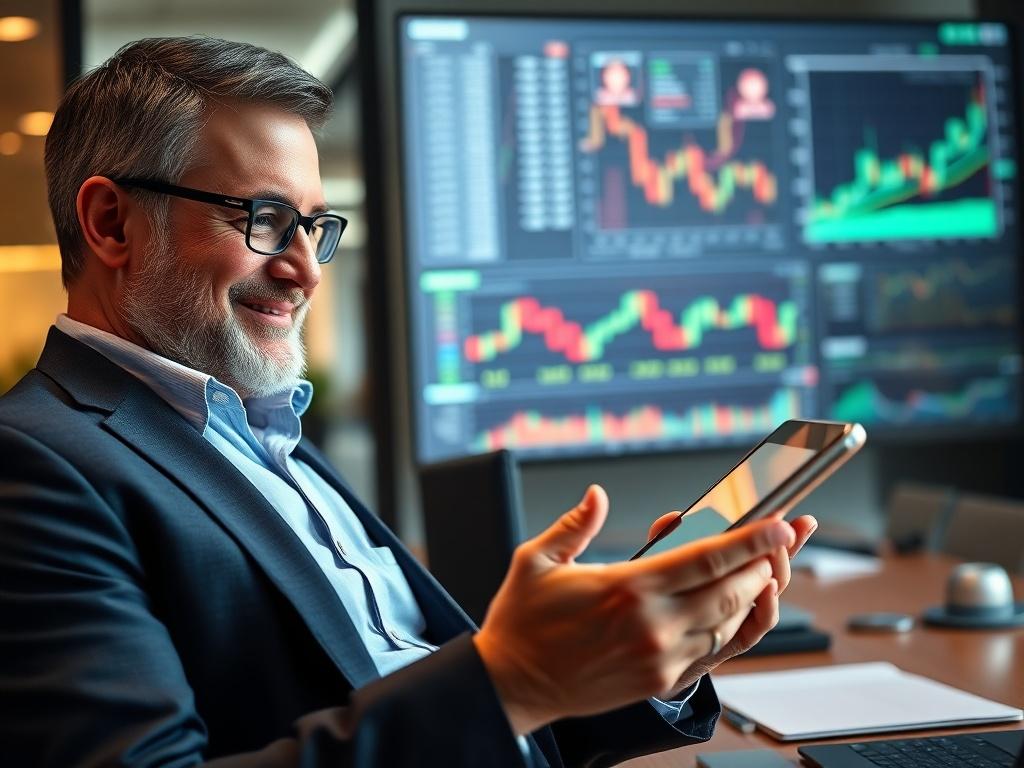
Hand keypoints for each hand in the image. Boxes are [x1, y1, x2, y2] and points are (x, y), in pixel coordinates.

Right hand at [473, 485, 795, 735]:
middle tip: (781, 539)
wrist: (512, 685)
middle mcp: (653, 625)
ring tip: (765, 568)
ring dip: (755, 593)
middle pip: (732, 590)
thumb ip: (574, 524)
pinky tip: (743, 608)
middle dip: (764, 562)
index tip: (782, 523)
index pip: (707, 557)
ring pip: (730, 622)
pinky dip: (737, 628)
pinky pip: (716, 653)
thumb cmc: (523, 623)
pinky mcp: (661, 681)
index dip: (751, 538)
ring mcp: (661, 658)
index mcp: (627, 588)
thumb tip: (596, 496)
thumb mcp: (535, 560)